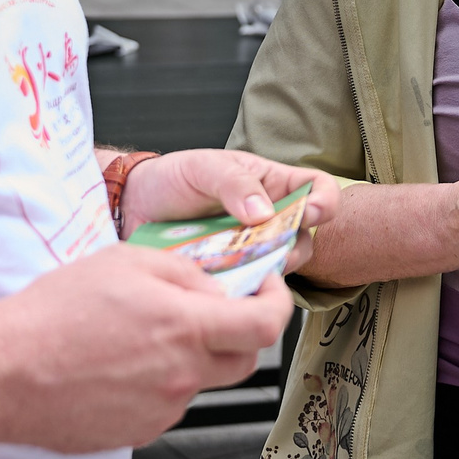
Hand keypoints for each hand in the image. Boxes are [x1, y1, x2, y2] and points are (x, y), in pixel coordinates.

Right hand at [0, 243, 294, 452]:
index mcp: (187, 328)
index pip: (265, 326)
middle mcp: (182, 376)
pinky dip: (157, 383)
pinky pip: (165, 404)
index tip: (267, 289)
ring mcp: (162, 411)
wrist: (3, 373)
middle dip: (238, 332)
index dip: (278, 303)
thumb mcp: (125, 261)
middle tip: (206, 310)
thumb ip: (184, 271)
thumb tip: (216, 286)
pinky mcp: (138, 434)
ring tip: (139, 335)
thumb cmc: (55, 312)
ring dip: (189, 358)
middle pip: (242, 360)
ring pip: (199, 381)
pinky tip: (117, 365)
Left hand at [116, 149, 345, 276]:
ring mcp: (250, 252)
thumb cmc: (172, 178)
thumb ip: (234, 183)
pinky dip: (238, 289)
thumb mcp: (203, 168)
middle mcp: (268, 221)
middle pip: (304, 240)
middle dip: (292, 249)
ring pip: (278, 270)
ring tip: (236, 267)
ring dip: (264, 273)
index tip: (309, 213)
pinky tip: (219, 283)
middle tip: (269, 250)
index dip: (324, 201)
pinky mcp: (229, 276)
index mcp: (271, 185)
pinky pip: (246, 289)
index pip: (318, 189)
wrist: (134, 208)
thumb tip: (263, 213)